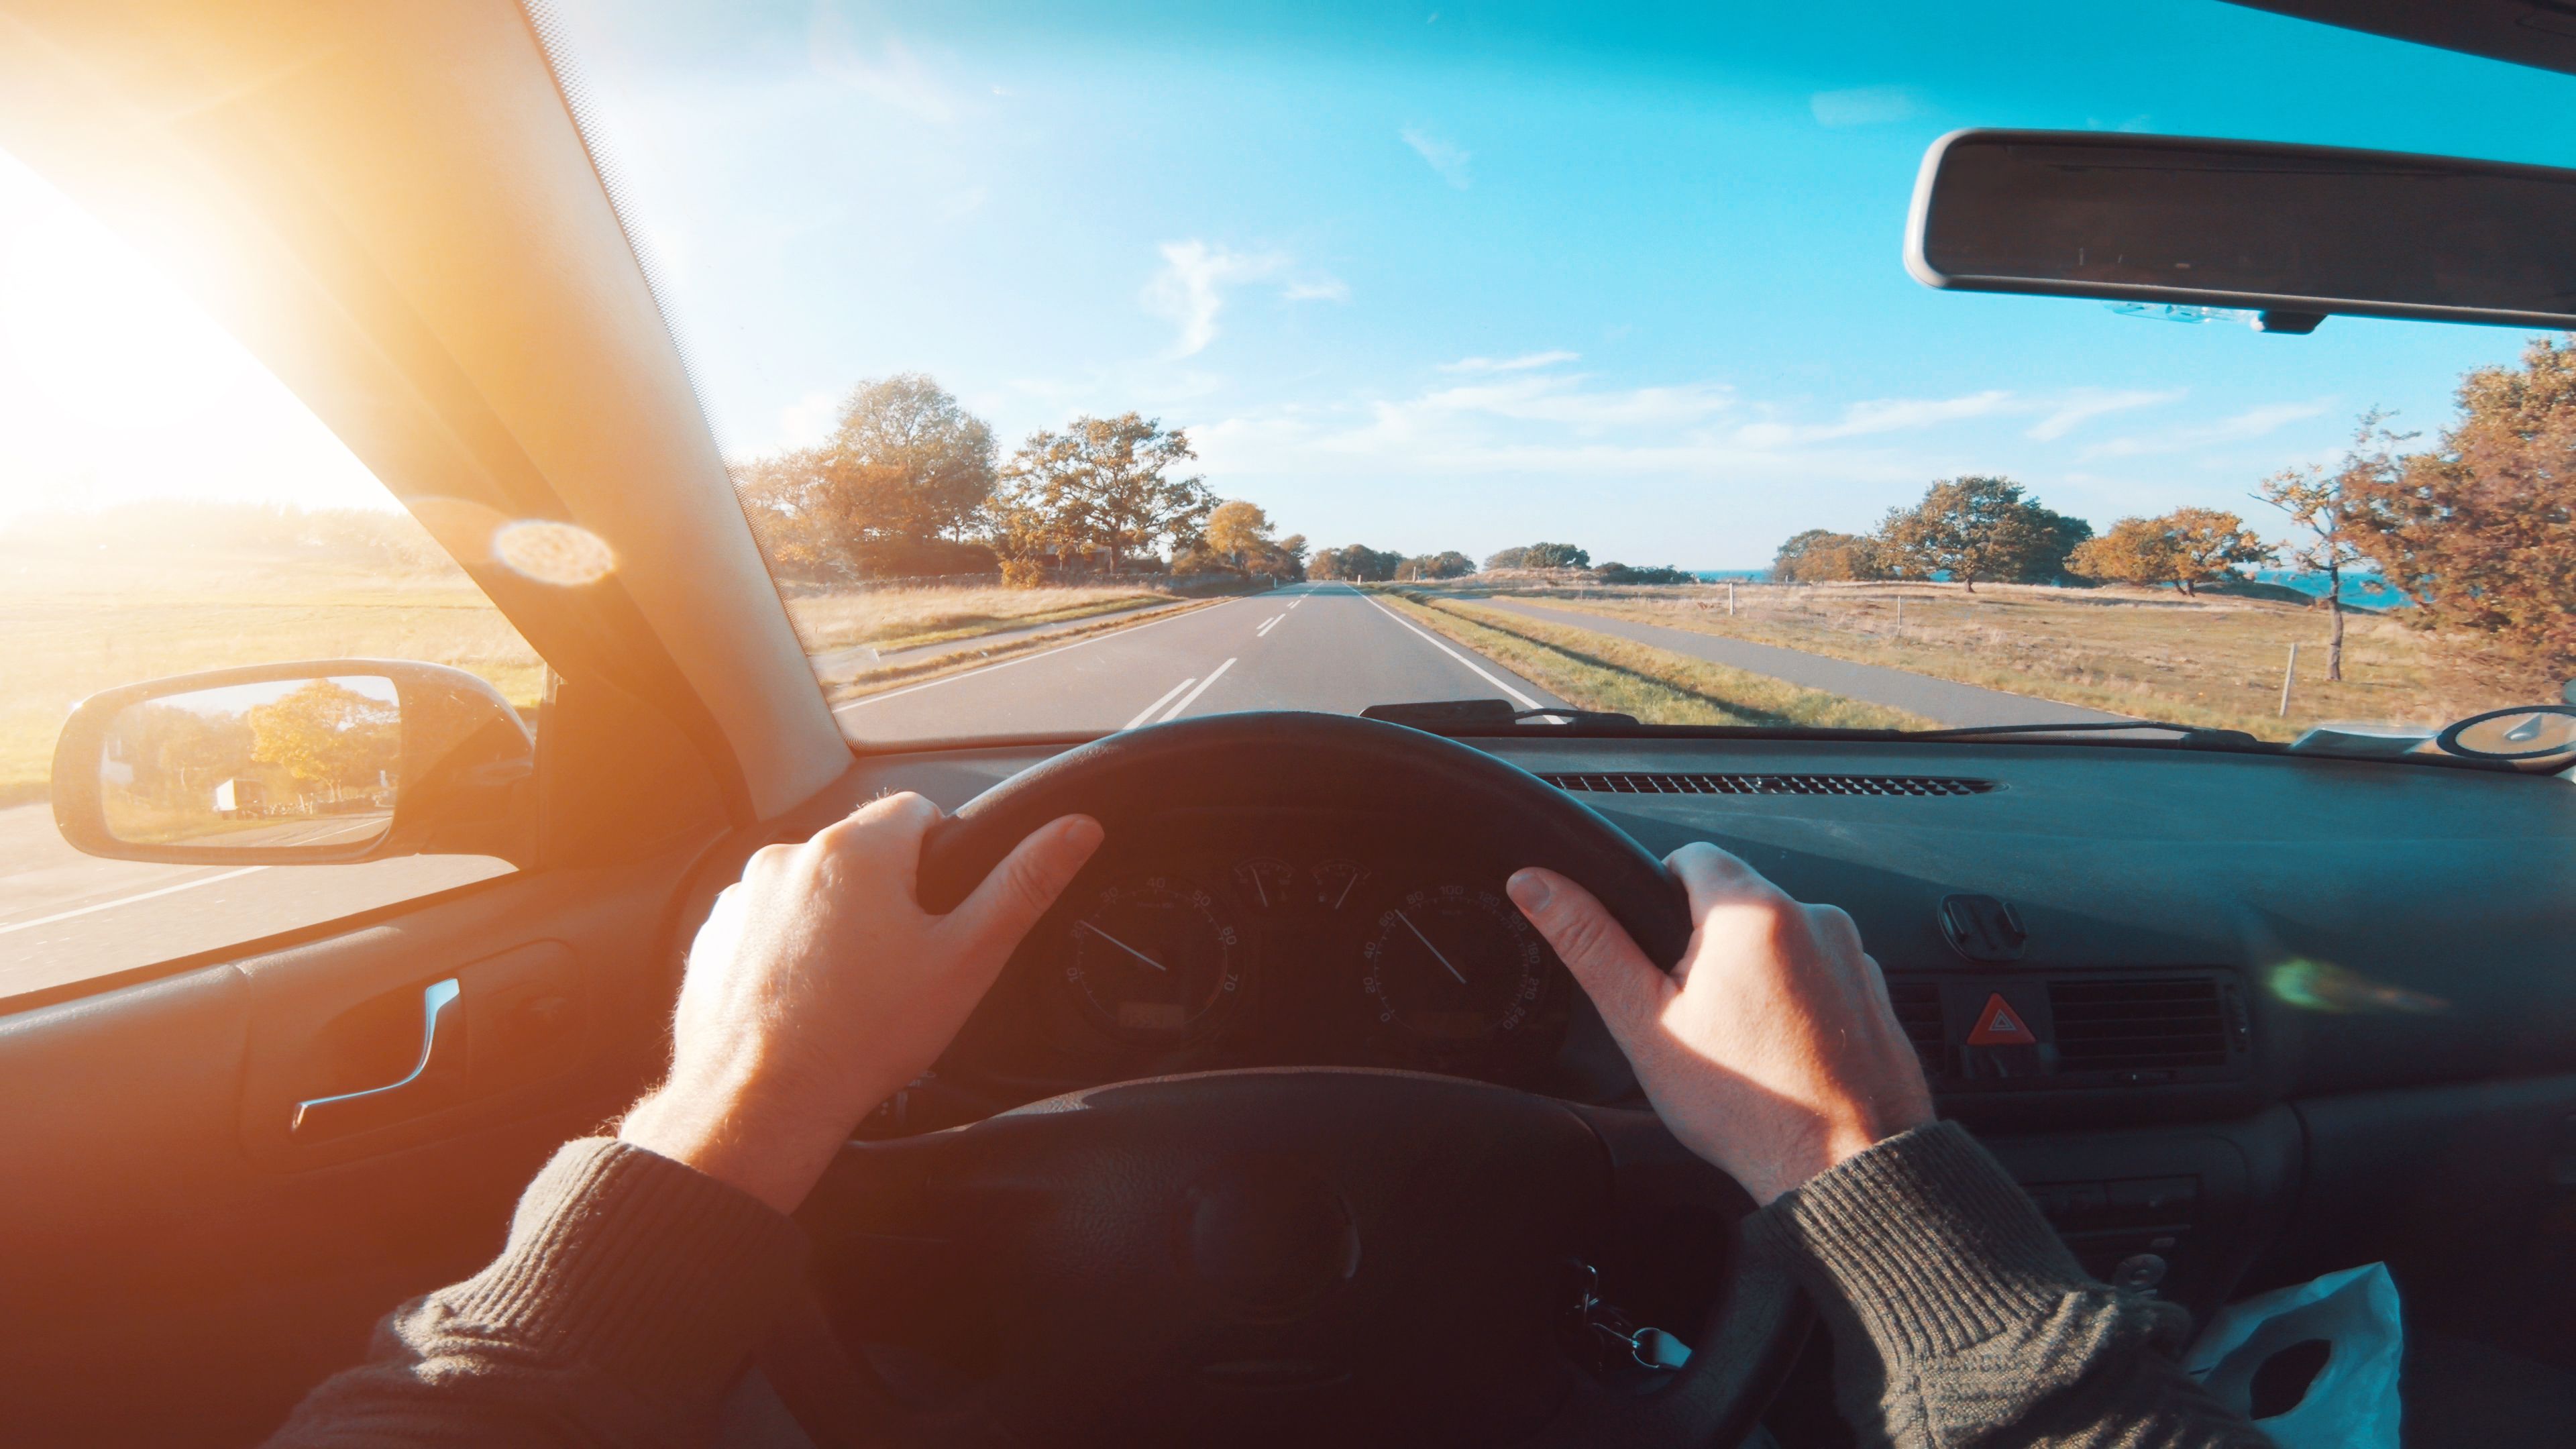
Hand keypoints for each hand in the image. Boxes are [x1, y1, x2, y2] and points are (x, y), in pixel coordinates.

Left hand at [620, 793, 1102, 1213]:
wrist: (760, 1105)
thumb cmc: (862, 1038)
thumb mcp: (965, 961)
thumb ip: (1023, 886)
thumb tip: (1077, 830)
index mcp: (856, 850)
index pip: (916, 811)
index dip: (940, 859)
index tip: (938, 914)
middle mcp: (789, 856)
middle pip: (861, 851)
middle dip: (885, 895)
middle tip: (900, 965)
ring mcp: (741, 895)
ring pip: (811, 889)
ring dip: (832, 921)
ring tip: (848, 991)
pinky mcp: (713, 936)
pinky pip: (765, 924)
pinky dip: (786, 950)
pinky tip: (804, 1001)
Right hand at [1506, 843, 1931, 1203]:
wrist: (1843, 1169)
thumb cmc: (1749, 1108)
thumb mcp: (1645, 1023)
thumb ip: (1588, 942)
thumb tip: (1536, 887)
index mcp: (1752, 911)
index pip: (1690, 856)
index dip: (1659, 899)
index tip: (1658, 959)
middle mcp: (1815, 917)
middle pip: (1736, 901)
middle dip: (1706, 946)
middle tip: (1694, 1015)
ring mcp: (1854, 954)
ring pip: (1780, 939)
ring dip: (1755, 972)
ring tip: (1743, 1043)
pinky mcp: (1875, 992)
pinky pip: (1821, 973)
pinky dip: (1798, 1001)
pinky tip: (1783, 1052)